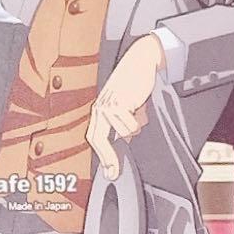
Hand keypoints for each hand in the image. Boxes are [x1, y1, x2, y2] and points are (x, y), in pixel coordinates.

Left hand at [87, 33, 164, 180]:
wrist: (139, 61)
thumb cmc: (132, 83)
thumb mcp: (123, 104)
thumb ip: (120, 122)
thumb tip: (124, 145)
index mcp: (99, 109)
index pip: (94, 137)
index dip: (100, 155)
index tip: (108, 171)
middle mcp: (100, 107)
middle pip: (98, 139)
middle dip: (107, 158)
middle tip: (113, 172)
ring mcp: (109, 105)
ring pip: (121, 133)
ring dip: (133, 129)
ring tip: (137, 116)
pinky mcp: (120, 102)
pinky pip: (131, 124)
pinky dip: (138, 121)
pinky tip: (139, 108)